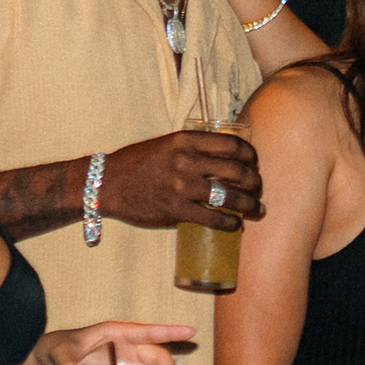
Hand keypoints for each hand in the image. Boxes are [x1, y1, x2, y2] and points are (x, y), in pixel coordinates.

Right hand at [97, 129, 260, 231]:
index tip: (255, 163)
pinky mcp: (176, 209)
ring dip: (249, 204)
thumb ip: (194, 149)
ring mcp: (181, 185)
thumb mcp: (167, 145)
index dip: (250, 155)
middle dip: (254, 181)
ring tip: (256, 208)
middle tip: (258, 188)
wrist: (106, 183)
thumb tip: (226, 159)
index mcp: (186, 140)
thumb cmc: (138, 163)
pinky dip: (229, 223)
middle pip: (237, 170)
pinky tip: (235, 224)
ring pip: (229, 196)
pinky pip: (213, 217)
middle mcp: (186, 160)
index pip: (233, 144)